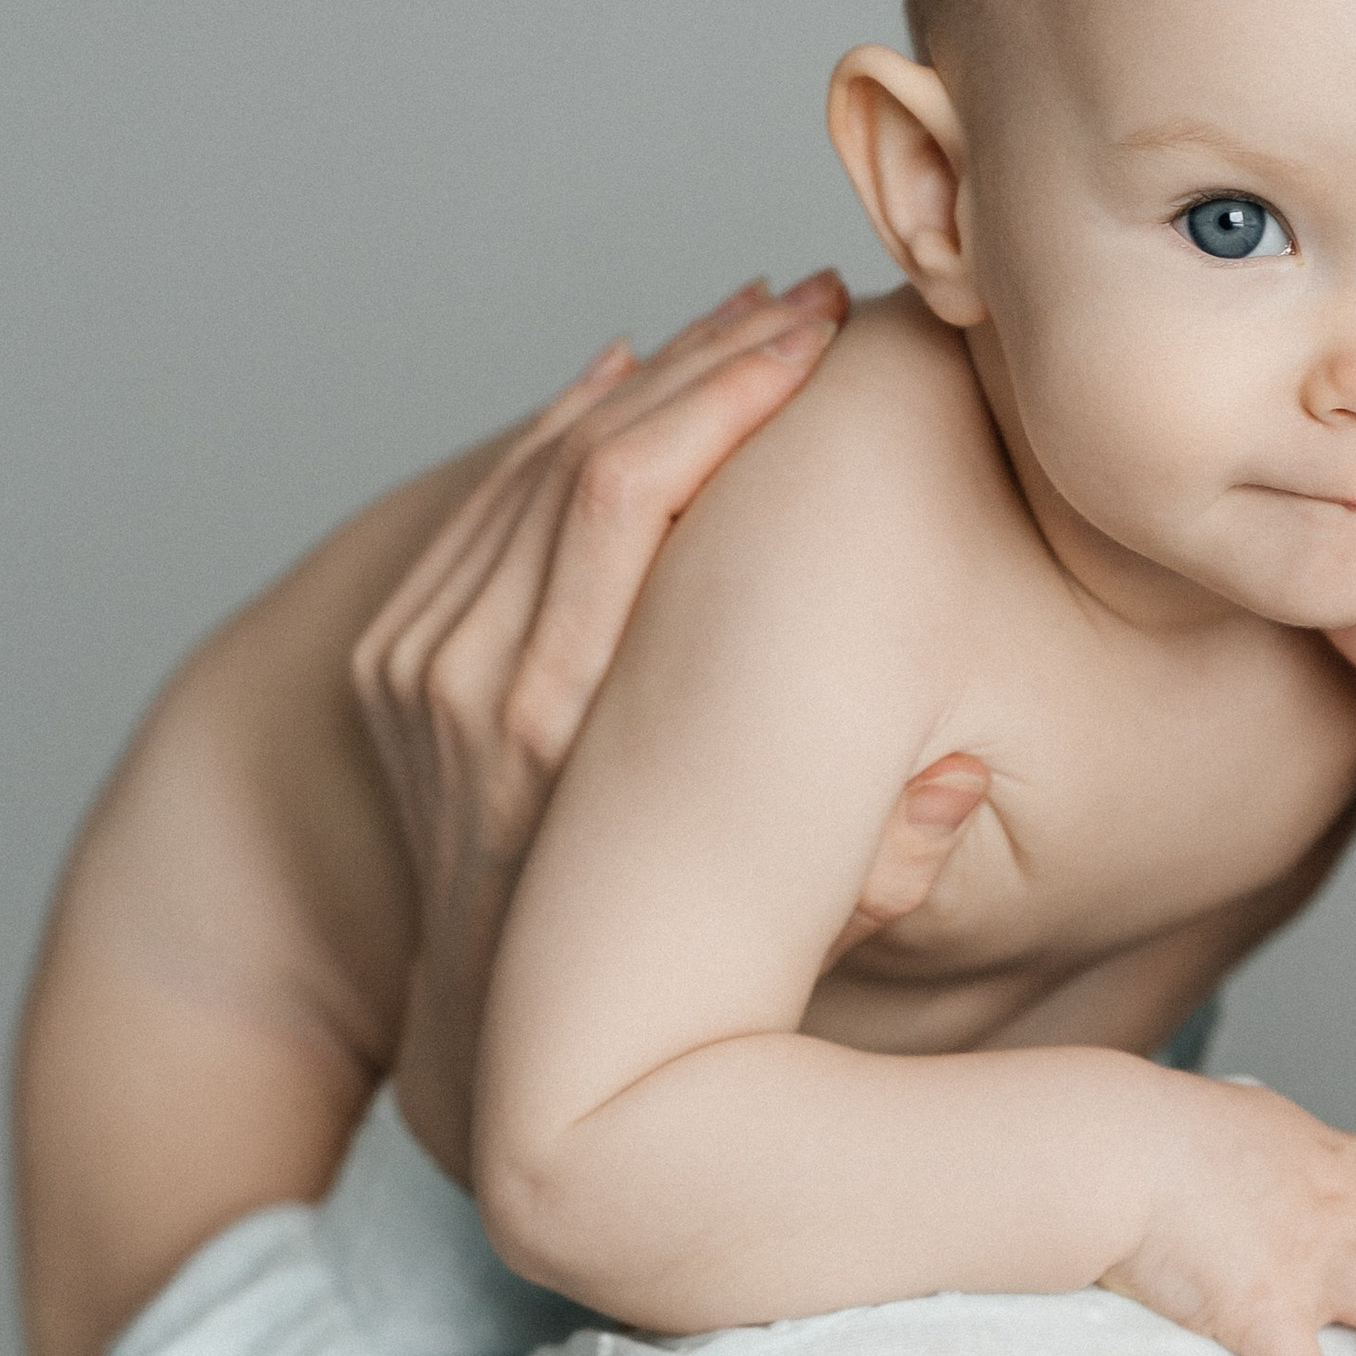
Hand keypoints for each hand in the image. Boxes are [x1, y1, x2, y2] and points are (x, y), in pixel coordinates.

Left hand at [352, 279, 993, 1180]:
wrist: (481, 1052)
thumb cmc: (659, 996)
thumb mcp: (781, 959)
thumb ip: (877, 878)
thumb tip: (959, 778)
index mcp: (553, 726)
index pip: (623, 495)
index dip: (723, 397)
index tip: (821, 337)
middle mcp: (468, 679)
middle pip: (579, 450)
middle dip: (705, 362)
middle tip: (810, 303)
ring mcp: (416, 666)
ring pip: (532, 462)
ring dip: (652, 378)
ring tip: (755, 322)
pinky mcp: (397, 660)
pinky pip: (490, 501)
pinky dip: (570, 426)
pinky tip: (642, 375)